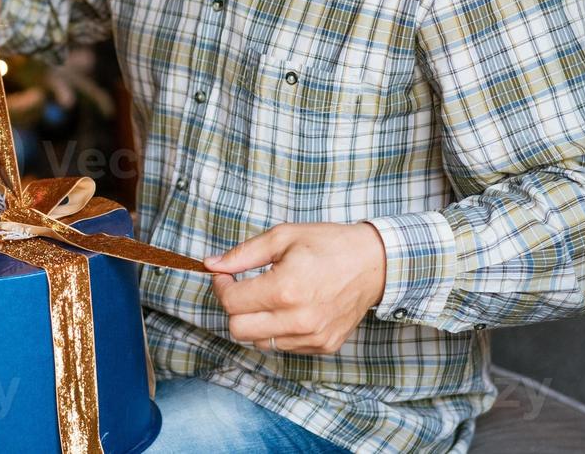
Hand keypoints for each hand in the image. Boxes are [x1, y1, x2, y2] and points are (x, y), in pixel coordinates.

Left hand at [206, 222, 387, 354]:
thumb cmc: (327, 245)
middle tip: (243, 288)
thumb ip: (243, 254)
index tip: (225, 275)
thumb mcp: (282, 237)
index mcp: (285, 289)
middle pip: (239, 329)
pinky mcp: (323, 346)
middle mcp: (299, 319)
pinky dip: (278, 330)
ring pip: (259, 342)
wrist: (374, 263)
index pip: (232, 302)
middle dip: (234, 307)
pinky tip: (291, 309)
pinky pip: (284, 347)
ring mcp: (313, 337)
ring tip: (270, 298)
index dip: (221, 286)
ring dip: (256, 321)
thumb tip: (211, 264)